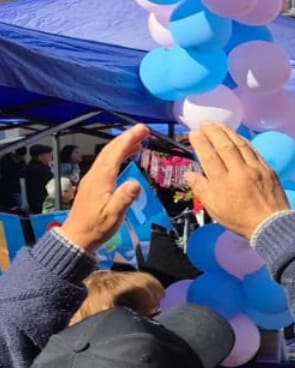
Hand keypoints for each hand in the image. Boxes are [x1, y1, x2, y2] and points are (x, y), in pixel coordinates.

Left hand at [59, 125, 148, 251]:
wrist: (78, 237)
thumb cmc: (97, 227)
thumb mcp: (114, 215)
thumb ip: (124, 198)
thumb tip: (136, 183)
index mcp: (101, 180)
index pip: (115, 154)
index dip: (128, 140)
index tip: (141, 130)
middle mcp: (95, 176)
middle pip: (110, 151)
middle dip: (126, 138)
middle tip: (143, 130)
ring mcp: (92, 179)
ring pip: (107, 156)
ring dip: (122, 145)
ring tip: (138, 140)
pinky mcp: (93, 184)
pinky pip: (106, 163)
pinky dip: (117, 155)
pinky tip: (125, 157)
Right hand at [185, 123, 291, 238]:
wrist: (272, 224)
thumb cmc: (240, 219)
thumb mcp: (215, 208)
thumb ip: (201, 189)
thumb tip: (188, 174)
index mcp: (223, 183)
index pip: (209, 157)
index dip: (200, 143)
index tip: (194, 133)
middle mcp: (240, 172)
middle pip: (224, 146)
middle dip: (213, 132)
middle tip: (204, 123)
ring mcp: (256, 169)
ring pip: (240, 145)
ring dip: (228, 132)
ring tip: (218, 125)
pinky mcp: (268, 168)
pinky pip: (253, 150)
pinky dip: (243, 141)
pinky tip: (236, 136)